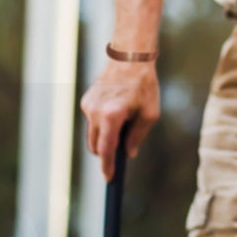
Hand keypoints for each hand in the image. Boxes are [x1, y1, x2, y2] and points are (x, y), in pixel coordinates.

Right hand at [80, 61, 159, 180]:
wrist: (129, 57)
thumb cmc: (144, 85)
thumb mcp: (150, 114)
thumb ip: (138, 136)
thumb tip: (129, 153)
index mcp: (112, 116)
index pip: (106, 149)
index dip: (108, 167)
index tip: (109, 179)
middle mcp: (95, 112)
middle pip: (95, 146)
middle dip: (106, 153)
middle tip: (122, 151)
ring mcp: (88, 106)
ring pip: (93, 135)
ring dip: (105, 137)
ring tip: (123, 122)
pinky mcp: (86, 101)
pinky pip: (92, 121)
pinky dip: (102, 123)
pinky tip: (116, 109)